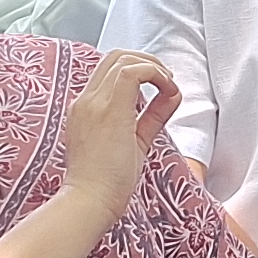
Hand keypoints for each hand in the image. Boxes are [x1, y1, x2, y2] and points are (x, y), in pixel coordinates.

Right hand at [60, 51, 177, 210]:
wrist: (89, 201)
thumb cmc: (106, 183)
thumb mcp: (134, 142)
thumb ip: (151, 116)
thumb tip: (171, 95)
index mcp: (86, 108)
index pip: (110, 70)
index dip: (139, 69)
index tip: (160, 86)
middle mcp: (86, 100)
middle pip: (116, 56)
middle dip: (148, 61)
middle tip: (167, 80)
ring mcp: (94, 102)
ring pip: (123, 58)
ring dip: (153, 66)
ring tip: (168, 86)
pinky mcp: (108, 109)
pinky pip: (133, 72)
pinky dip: (156, 75)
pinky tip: (168, 92)